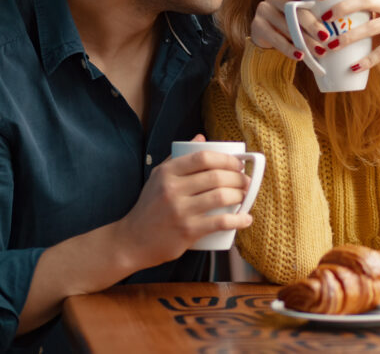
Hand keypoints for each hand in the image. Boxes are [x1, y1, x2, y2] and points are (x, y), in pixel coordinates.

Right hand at [114, 135, 251, 268]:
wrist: (133, 240)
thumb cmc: (150, 206)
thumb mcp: (158, 177)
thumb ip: (178, 157)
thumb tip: (201, 138)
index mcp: (167, 172)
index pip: (203, 157)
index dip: (226, 159)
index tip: (238, 164)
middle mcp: (172, 189)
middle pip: (216, 176)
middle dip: (238, 178)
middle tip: (246, 182)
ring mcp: (180, 210)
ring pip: (221, 197)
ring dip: (240, 195)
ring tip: (244, 196)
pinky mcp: (187, 231)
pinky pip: (220, 222)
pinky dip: (238, 220)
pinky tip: (246, 219)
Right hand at [250, 0, 329, 57]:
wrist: (269, 37)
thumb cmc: (295, 23)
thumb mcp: (305, 16)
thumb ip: (317, 15)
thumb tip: (342, 25)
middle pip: (295, 8)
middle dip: (313, 24)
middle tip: (327, 37)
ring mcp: (263, 8)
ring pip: (286, 24)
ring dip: (304, 40)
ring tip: (319, 51)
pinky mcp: (256, 25)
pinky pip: (274, 37)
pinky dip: (288, 48)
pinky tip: (300, 55)